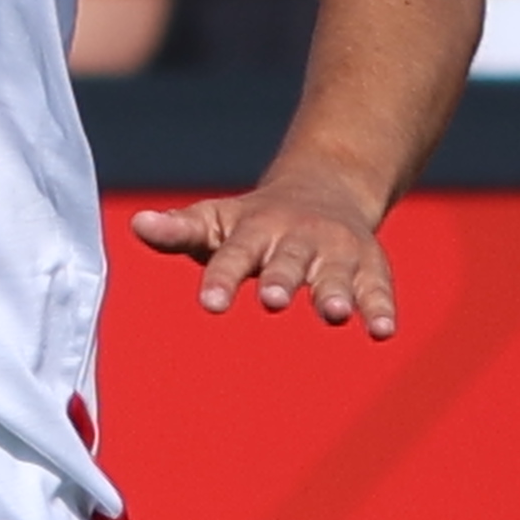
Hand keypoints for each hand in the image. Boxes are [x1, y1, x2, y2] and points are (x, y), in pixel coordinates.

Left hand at [130, 161, 407, 336]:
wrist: (325, 188)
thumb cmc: (254, 221)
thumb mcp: (215, 221)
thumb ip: (178, 229)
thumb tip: (137, 223)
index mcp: (256, 230)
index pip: (235, 254)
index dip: (223, 278)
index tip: (211, 304)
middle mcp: (298, 238)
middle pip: (289, 261)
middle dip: (282, 280)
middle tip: (273, 300)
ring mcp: (336, 252)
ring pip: (335, 274)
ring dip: (334, 292)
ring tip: (333, 314)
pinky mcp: (369, 267)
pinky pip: (377, 288)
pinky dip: (380, 309)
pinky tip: (382, 332)